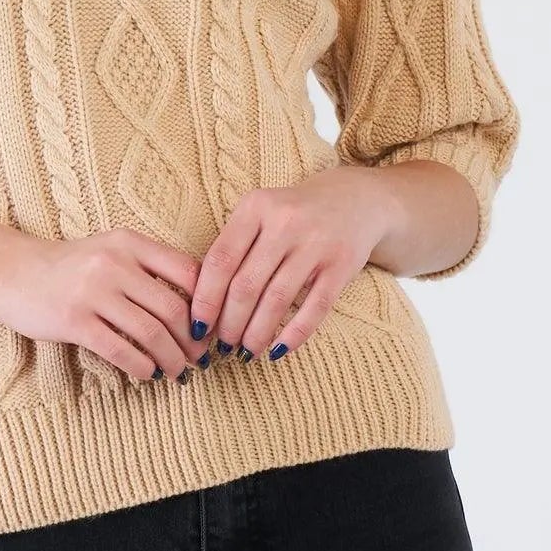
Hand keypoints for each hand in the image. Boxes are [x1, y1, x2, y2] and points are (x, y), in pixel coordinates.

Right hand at [0, 227, 207, 383]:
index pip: (187, 271)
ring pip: (151, 333)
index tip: (213, 326)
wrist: (13, 273)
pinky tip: (149, 374)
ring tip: (178, 372)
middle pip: (173, 308)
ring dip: (172, 359)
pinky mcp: (74, 320)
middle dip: (193, 340)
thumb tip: (195, 306)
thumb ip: (148, 268)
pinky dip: (142, 367)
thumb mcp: (111, 251)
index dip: (207, 303)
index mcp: (130, 243)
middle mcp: (114, 263)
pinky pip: (120, 349)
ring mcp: (93, 291)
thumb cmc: (70, 267)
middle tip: (201, 358)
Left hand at [188, 167, 403, 362]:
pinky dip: (294, 335)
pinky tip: (278, 351)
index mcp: (256, 207)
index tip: (197, 326)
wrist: (353, 199)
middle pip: (246, 285)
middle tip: (222, 344)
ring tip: (246, 351)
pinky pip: (314, 308)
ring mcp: (316, 243)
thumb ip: (233, 246)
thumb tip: (203, 303)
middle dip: (229, 323)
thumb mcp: (259, 213)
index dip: (205, 298)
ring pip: (277, 300)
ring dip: (257, 333)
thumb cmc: (292, 214)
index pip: (220, 260)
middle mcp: (285, 222)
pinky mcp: (342, 265)